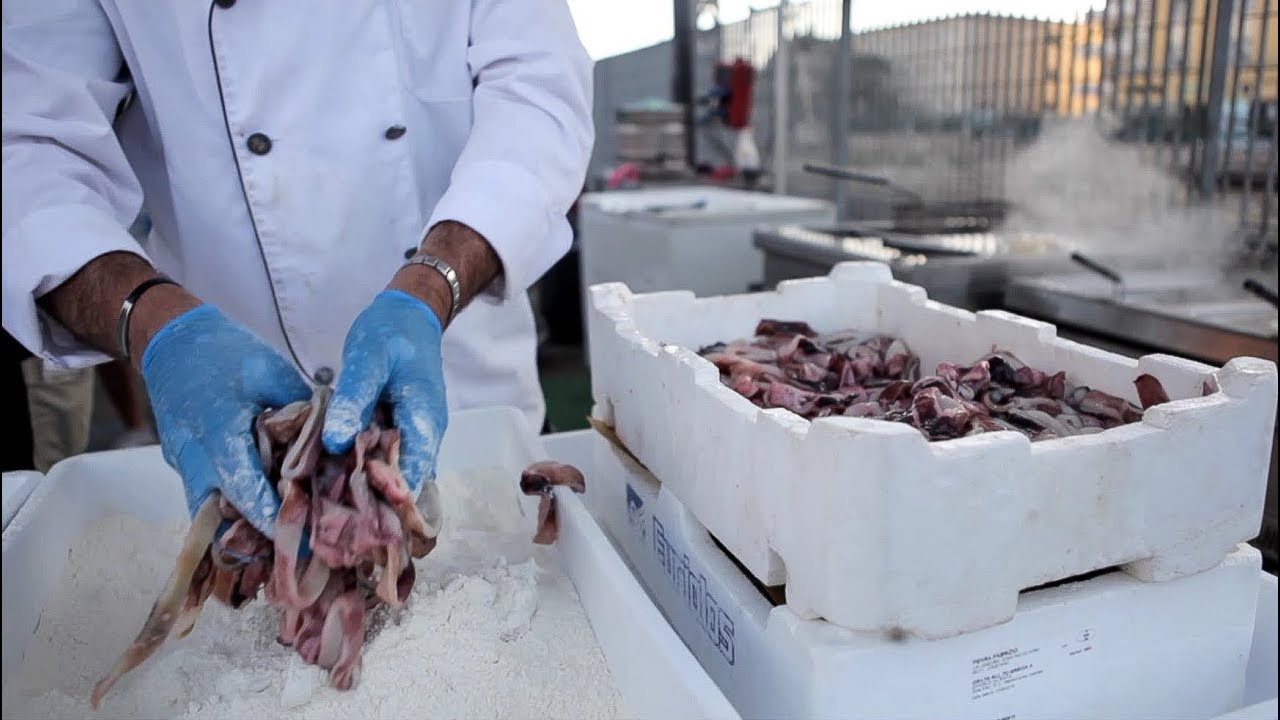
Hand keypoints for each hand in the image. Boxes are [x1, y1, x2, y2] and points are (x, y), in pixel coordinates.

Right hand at [141, 305, 310, 536]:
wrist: (173, 341)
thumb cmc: (227, 352)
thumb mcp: (272, 372)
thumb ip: (301, 410)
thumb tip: (333, 439)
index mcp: (218, 432)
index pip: (245, 488)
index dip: (271, 518)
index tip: (299, 540)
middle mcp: (193, 456)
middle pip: (222, 513)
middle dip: (256, 536)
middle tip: (295, 551)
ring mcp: (181, 464)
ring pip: (208, 513)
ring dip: (238, 529)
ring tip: (278, 543)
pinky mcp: (180, 465)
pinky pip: (202, 499)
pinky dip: (226, 513)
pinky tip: (257, 520)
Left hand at [322, 289, 447, 494]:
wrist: (408, 314)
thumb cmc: (391, 333)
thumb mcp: (367, 359)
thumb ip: (353, 400)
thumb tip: (336, 443)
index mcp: (424, 421)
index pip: (411, 475)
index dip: (381, 495)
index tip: (345, 503)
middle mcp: (425, 435)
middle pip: (401, 481)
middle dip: (368, 496)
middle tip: (325, 503)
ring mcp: (413, 433)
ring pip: (391, 471)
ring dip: (363, 482)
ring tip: (324, 492)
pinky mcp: (398, 429)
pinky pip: (383, 456)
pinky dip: (361, 464)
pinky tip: (332, 468)